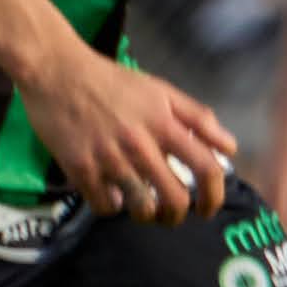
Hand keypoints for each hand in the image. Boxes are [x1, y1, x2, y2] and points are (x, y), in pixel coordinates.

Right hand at [24, 43, 239, 224]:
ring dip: (147, 215)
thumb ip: (198, 118)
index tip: (208, 208)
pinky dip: (112, 206)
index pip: (206, 168)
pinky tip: (111, 194)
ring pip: (141, 209)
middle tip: (173, 213)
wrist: (57, 72)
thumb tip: (229, 148)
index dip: (214, 195)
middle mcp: (140, 145)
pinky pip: (105, 206)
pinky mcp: (79, 169)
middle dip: (178, 214)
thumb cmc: (113, 81)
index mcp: (165, 124)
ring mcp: (109, 159)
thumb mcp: (162, 91)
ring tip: (144, 207)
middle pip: (175, 199)